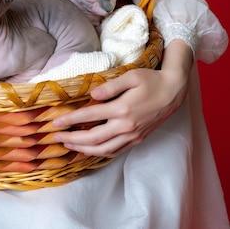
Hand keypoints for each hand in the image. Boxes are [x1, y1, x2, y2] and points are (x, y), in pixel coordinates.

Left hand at [52, 40, 192, 156]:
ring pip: (104, 149)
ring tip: (68, 145)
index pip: (90, 116)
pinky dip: (100, 153)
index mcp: (122, 109)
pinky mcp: (137, 139)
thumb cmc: (151, 80)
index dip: (71, 120)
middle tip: (55, 138)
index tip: (56, 122)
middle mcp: (126, 126)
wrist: (173, 91)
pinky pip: (115, 151)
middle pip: (94, 138)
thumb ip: (111, 86)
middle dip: (72, 139)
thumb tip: (92, 95)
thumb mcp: (131, 76)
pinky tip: (90, 149)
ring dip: (83, 149)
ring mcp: (132, 135)